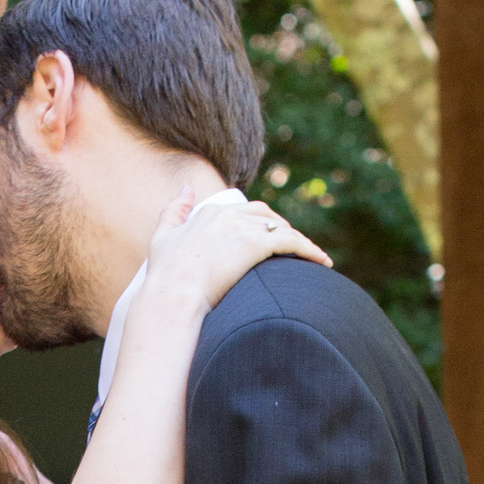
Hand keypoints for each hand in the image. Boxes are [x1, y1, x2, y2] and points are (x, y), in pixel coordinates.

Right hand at [142, 179, 329, 318]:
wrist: (173, 295)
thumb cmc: (165, 276)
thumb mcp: (162, 237)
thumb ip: (174, 210)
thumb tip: (187, 187)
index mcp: (209, 212)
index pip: (243, 211)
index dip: (257, 224)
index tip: (266, 238)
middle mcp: (229, 214)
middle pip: (265, 215)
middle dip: (280, 228)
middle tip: (292, 246)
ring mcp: (243, 228)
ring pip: (282, 229)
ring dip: (299, 241)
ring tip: (312, 256)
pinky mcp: (257, 244)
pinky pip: (293, 243)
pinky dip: (310, 250)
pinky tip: (321, 262)